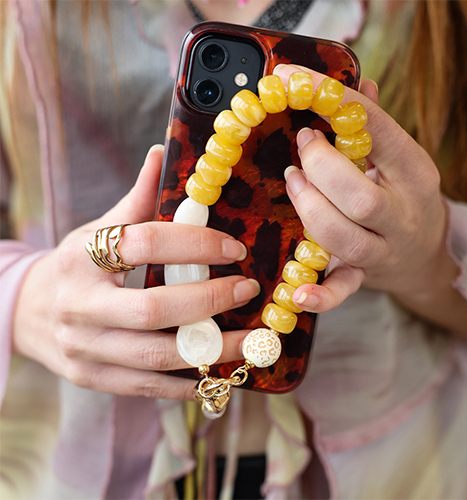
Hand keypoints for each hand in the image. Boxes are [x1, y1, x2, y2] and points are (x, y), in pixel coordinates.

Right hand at [12, 146, 259, 398]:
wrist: (26, 313)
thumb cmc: (74, 267)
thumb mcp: (97, 231)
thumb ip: (135, 200)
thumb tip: (163, 154)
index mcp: (83, 258)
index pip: (144, 243)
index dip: (196, 243)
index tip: (235, 249)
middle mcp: (79, 306)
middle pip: (153, 308)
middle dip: (210, 300)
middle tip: (248, 290)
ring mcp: (84, 348)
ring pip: (156, 355)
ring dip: (212, 349)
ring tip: (252, 341)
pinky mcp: (91, 377)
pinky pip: (147, 386)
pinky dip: (187, 381)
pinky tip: (219, 371)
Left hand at [274, 65, 466, 337]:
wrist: (426, 257)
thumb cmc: (403, 198)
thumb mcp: (398, 160)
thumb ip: (375, 127)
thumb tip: (355, 84)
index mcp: (414, 172)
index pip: (378, 129)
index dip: (334, 102)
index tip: (293, 80)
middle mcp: (402, 213)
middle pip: (358, 195)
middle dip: (320, 166)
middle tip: (302, 144)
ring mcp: (384, 249)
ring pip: (343, 237)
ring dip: (308, 208)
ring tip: (293, 181)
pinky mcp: (364, 276)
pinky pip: (343, 290)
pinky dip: (319, 294)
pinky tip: (296, 292)